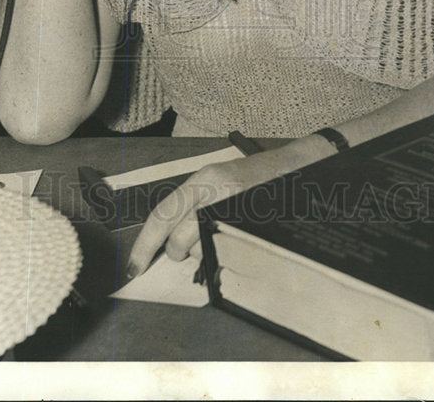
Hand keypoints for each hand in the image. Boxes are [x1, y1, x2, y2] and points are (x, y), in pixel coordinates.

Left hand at [125, 148, 293, 277]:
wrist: (299, 168)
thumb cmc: (258, 177)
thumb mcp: (221, 181)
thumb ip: (195, 203)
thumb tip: (169, 236)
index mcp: (205, 179)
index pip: (163, 214)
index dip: (145, 244)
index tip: (134, 266)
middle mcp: (217, 191)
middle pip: (180, 239)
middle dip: (179, 252)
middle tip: (189, 248)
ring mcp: (235, 209)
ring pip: (202, 250)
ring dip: (206, 253)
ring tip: (224, 233)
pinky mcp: (251, 225)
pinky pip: (225, 254)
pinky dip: (224, 256)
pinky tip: (235, 242)